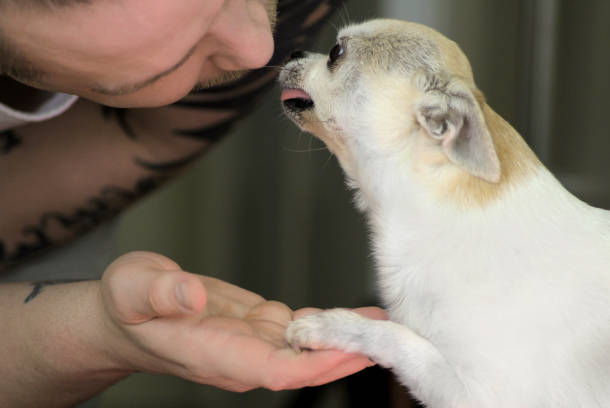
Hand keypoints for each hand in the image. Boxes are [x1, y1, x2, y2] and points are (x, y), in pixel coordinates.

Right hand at [100, 251, 386, 390]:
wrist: (127, 312)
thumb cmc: (126, 303)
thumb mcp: (133, 288)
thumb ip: (161, 293)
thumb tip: (193, 294)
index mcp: (217, 354)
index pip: (277, 371)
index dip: (317, 365)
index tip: (353, 350)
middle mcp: (243, 355)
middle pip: (305, 365)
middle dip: (348, 355)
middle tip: (392, 338)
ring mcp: (254, 342)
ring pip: (309, 349)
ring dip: (347, 340)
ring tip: (388, 325)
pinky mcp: (259, 326)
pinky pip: (302, 331)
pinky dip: (330, 325)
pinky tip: (356, 317)